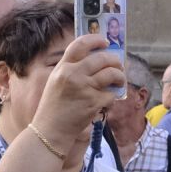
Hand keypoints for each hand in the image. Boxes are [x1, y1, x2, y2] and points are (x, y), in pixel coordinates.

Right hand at [30, 34, 125, 156]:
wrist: (50, 131)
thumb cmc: (53, 107)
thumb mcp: (56, 82)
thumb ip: (71, 68)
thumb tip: (96, 59)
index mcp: (62, 68)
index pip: (80, 44)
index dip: (95, 40)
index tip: (105, 42)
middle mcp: (73, 75)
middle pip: (102, 58)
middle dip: (115, 60)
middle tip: (118, 65)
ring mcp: (84, 88)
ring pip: (112, 74)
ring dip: (120, 77)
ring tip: (119, 81)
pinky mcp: (93, 103)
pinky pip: (111, 95)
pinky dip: (111, 98)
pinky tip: (106, 101)